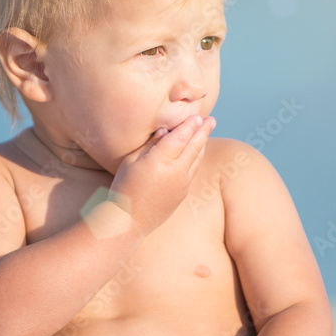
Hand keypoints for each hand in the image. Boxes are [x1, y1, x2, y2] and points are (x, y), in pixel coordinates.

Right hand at [110, 115, 214, 237]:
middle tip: (211, 120)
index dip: (189, 125)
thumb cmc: (124, 187)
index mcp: (160, 160)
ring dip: (202, 144)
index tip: (197, 116)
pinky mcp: (183, 193)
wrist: (129, 220)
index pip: (180, 137)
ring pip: (197, 159)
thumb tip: (166, 132)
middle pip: (194, 146)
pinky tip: (196, 153)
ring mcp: (182, 183)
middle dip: (203, 131)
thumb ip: (150, 145)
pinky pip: (193, 171)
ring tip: (206, 132)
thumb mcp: (131, 162)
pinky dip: (197, 158)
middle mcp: (176, 171)